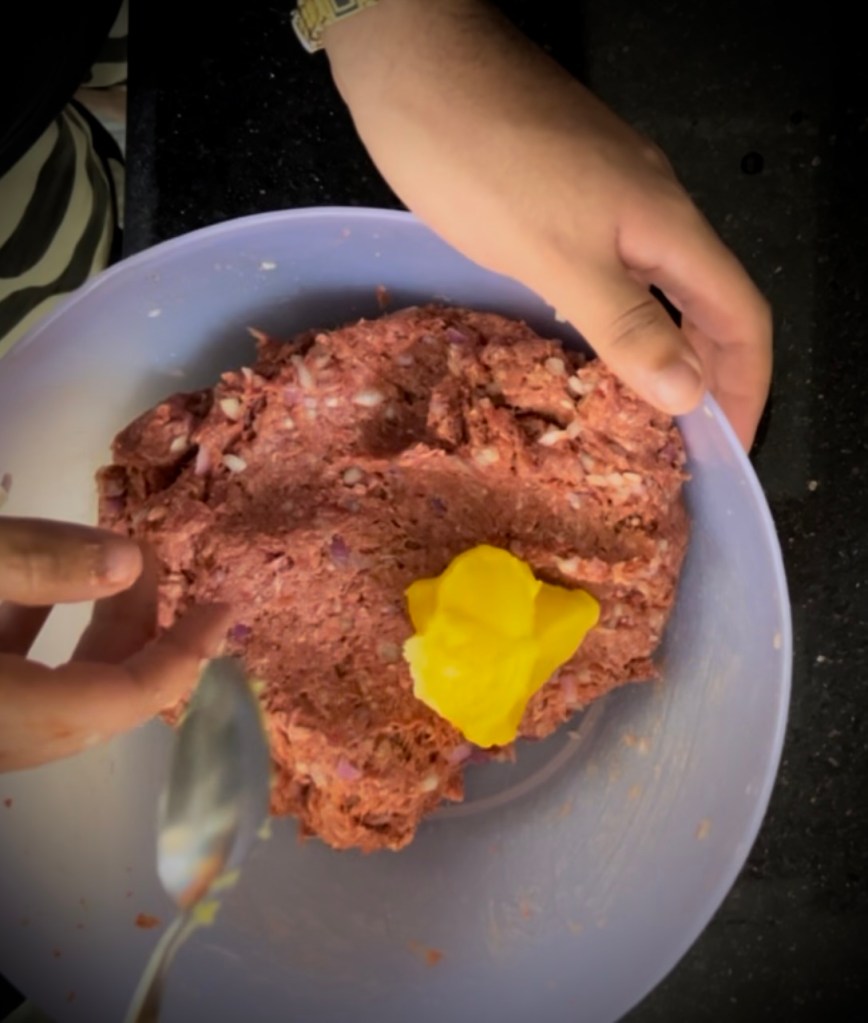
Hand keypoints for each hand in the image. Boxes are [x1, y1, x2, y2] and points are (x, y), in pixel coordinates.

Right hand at [0, 517, 229, 771]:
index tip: (223, 609)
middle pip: (91, 702)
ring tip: (108, 563)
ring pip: (49, 693)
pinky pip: (10, 684)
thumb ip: (36, 561)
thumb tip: (128, 564)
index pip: (121, 700)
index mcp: (6, 714)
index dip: (182, 654)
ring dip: (86, 631)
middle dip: (137, 632)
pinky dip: (31, 635)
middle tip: (158, 567)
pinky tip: (33, 582)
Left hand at [325, 0, 771, 448]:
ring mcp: (605, 200)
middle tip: (679, 444)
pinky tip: (582, 351)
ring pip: (654, 290)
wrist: (413, 66)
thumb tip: (690, 393)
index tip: (729, 447)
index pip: (741, 316)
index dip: (746, 385)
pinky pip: (609, 273)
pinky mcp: (562, 197)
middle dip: (704, 376)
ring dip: (655, 352)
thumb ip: (626, 324)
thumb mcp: (557, 255)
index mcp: (665, 226)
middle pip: (704, 305)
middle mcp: (649, 212)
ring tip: (634, 415)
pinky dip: (610, 321)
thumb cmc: (482, 159)